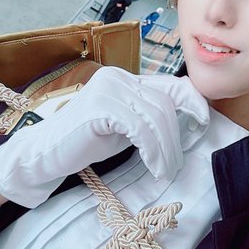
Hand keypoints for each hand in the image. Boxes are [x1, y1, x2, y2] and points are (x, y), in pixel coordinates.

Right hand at [0, 67, 208, 207]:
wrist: (44, 154)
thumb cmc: (83, 143)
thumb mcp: (124, 127)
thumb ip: (147, 118)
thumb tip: (182, 121)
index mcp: (125, 79)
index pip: (170, 84)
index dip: (192, 101)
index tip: (204, 121)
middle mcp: (118, 78)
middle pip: (165, 104)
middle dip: (175, 138)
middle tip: (174, 165)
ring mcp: (109, 90)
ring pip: (156, 117)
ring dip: (166, 149)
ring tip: (165, 170)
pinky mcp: (101, 108)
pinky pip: (141, 129)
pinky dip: (153, 150)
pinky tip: (154, 166)